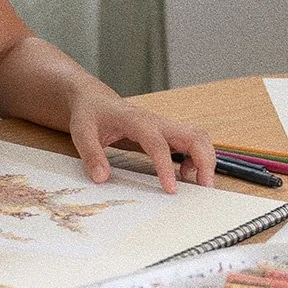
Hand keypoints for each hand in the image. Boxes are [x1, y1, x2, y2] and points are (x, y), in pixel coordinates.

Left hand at [66, 88, 215, 193]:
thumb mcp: (82, 132)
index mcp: (136, 121)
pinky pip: (191, 142)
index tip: (171, 189)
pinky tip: (185, 173)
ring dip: (206, 159)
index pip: (158, 143)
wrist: (94, 98)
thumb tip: (101, 178)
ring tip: (200, 184)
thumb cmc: (90, 113)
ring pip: (197, 137)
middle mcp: (155, 121)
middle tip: (205, 188)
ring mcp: (163, 126)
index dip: (166, 167)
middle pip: (193, 135)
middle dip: (205, 160)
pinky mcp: (165, 132)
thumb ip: (91, 155)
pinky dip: (196, 158)